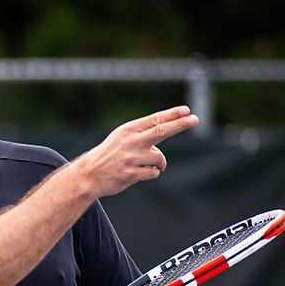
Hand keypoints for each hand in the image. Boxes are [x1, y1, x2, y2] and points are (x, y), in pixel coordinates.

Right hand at [73, 106, 198, 197]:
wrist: (89, 175)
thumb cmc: (109, 154)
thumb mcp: (122, 137)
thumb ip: (143, 133)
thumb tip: (169, 131)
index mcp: (128, 130)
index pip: (154, 120)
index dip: (172, 115)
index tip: (186, 110)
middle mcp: (130, 142)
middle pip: (161, 131)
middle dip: (180, 125)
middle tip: (195, 119)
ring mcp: (130, 158)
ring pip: (160, 158)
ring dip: (158, 163)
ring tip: (145, 165)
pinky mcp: (131, 174)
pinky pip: (153, 173)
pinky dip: (150, 173)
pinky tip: (136, 173)